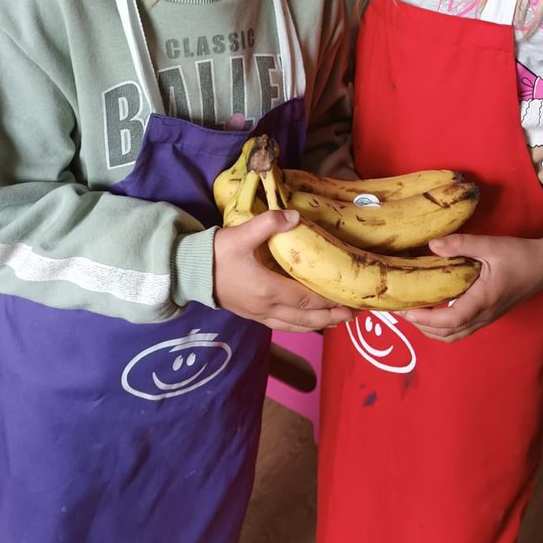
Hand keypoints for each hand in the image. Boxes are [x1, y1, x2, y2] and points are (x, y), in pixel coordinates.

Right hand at [213, 210, 354, 331]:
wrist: (189, 271)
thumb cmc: (217, 253)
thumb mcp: (241, 234)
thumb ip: (268, 224)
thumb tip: (295, 216)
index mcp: (268, 289)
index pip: (306, 298)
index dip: (328, 300)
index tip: (348, 297)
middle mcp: (266, 307)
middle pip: (305, 318)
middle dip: (330, 317)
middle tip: (353, 315)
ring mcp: (258, 314)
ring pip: (294, 326)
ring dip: (317, 325)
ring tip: (336, 322)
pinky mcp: (252, 315)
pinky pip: (281, 326)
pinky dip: (299, 326)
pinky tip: (305, 322)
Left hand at [400, 233, 542, 341]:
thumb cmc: (520, 255)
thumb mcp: (490, 245)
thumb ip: (461, 244)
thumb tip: (431, 244)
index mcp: (483, 300)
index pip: (450, 321)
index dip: (424, 319)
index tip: (405, 309)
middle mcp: (484, 315)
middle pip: (447, 335)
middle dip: (421, 327)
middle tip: (400, 310)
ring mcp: (487, 318)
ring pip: (454, 335)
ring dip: (431, 330)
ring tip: (413, 313)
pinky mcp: (488, 314)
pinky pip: (461, 329)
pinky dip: (443, 326)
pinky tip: (433, 310)